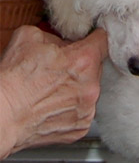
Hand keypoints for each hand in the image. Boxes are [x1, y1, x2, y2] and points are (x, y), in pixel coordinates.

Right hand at [0, 26, 107, 158]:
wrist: (3, 115)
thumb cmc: (12, 80)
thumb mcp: (29, 38)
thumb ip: (56, 34)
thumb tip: (66, 39)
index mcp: (83, 61)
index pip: (103, 41)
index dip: (96, 37)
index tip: (94, 39)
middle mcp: (91, 87)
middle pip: (96, 68)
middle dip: (80, 66)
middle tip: (58, 69)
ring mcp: (88, 109)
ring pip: (90, 91)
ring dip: (77, 88)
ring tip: (52, 90)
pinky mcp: (82, 127)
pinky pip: (83, 111)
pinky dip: (72, 107)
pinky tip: (53, 104)